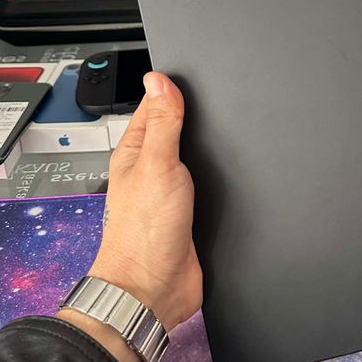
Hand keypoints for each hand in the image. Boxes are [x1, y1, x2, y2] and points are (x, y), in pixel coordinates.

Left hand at [89, 72, 201, 330]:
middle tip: (209, 94)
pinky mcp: (190, 214)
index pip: (152, 108)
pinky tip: (226, 170)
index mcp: (135, 152)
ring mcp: (170, 192)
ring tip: (218, 125)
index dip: (168, 90)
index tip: (186, 73)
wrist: (153, 289)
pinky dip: (215, 175)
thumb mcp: (156, 164)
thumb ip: (162, 122)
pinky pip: (205, 185)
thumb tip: (158, 80)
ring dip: (202, 145)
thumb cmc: (143, 233)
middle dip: (189, 115)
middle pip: (173, 131)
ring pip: (190, 157)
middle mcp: (151, 170)